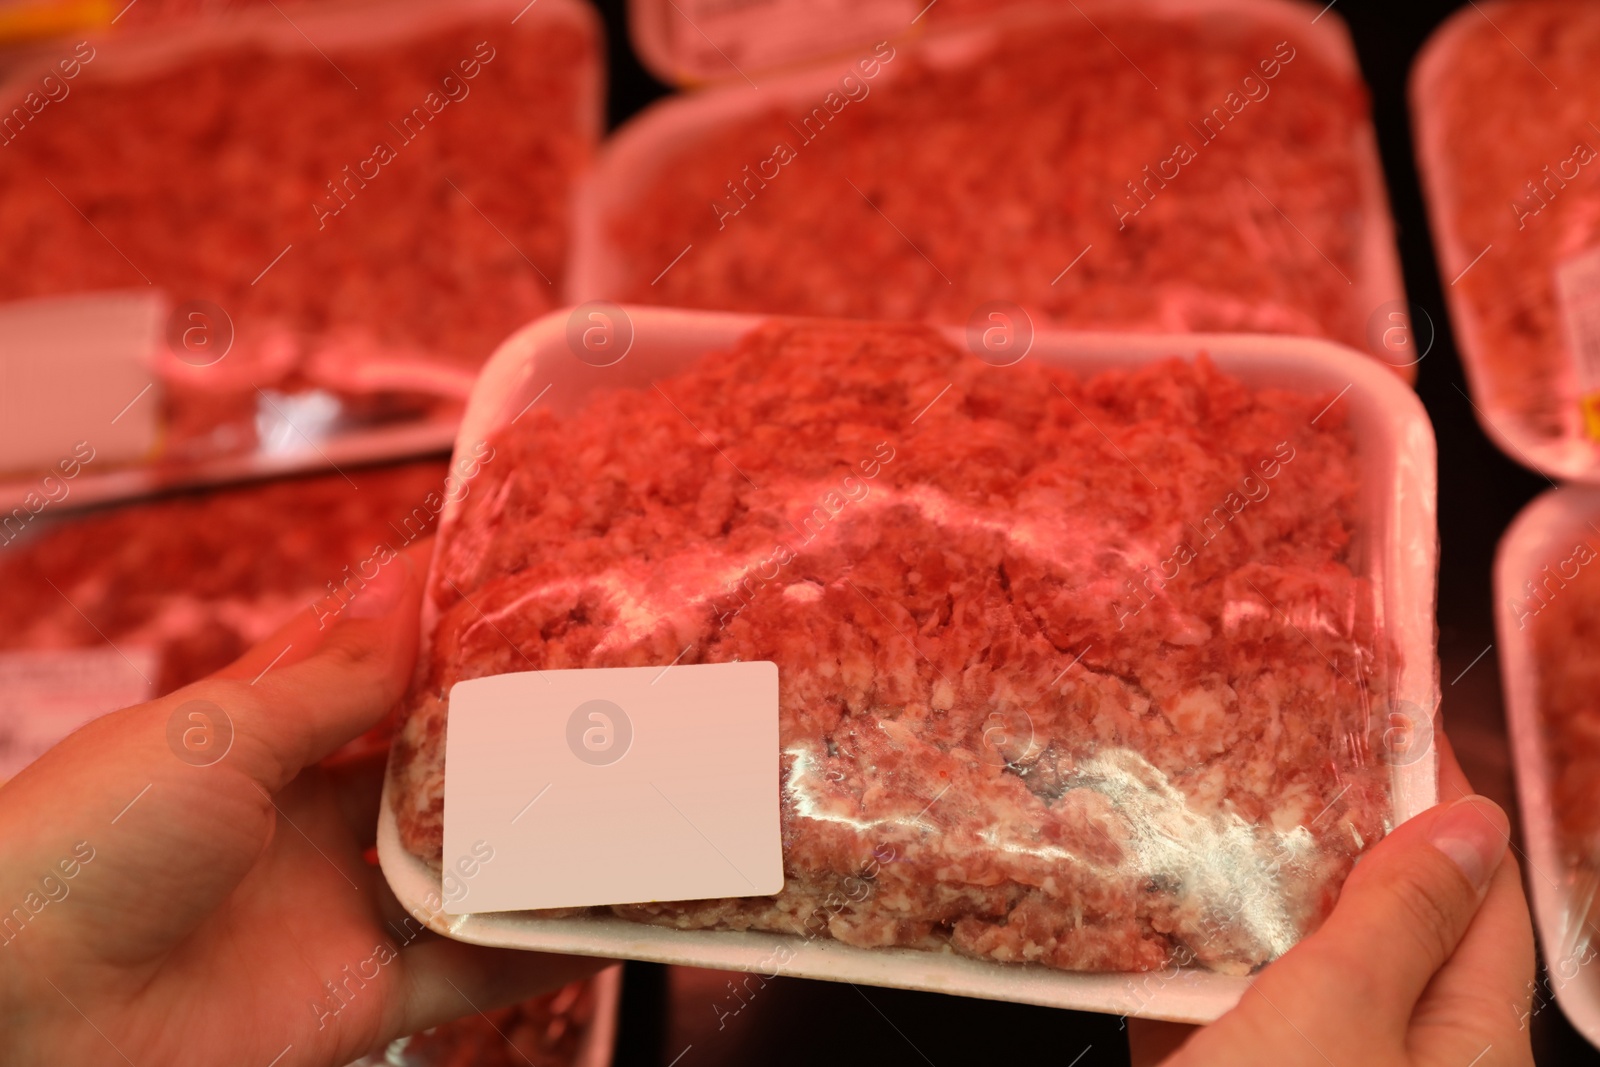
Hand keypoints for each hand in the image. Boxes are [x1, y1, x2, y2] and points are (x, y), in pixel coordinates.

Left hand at [0, 543, 600, 1065]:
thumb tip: (408, 588)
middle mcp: (302, 817)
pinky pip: (470, 970)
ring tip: (631, 787)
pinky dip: (540, 948)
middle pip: (430, 762)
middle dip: (507, 725)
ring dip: (539, 834)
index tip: (517, 569)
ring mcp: (333, 907)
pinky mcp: (356, 995)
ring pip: (465, 862)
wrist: (17, 1021)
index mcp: (251, 734)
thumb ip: (329, 679)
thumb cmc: (82, 845)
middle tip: (603, 679)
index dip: (434, 616)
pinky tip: (609, 916)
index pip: (363, 658)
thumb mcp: (212, 733)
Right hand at [1132, 734, 1535, 1066]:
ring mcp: (1313, 1065)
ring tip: (1199, 802)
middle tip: (1271, 746)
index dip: (1439, 798)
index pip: (1481, 892)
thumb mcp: (1340, 1013)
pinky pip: (1219, 1004)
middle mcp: (1398, 1055)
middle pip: (1383, 921)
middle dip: (1327, 833)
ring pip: (1291, 961)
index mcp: (1464, 1042)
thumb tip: (1475, 823)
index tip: (1385, 717)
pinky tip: (1143, 899)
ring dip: (1246, 890)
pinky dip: (1186, 953)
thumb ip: (1402, 916)